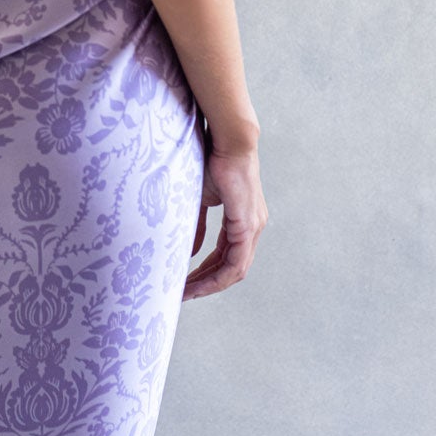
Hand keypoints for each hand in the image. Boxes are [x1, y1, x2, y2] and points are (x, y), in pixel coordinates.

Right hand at [184, 143, 267, 300]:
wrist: (227, 141)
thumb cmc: (213, 162)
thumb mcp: (201, 200)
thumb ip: (197, 227)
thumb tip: (191, 252)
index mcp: (243, 222)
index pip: (226, 257)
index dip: (207, 273)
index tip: (185, 283)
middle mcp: (253, 228)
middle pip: (231, 269)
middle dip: (206, 284)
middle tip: (182, 294)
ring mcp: (253, 228)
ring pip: (234, 271)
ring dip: (209, 284)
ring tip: (186, 293)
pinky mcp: (248, 226)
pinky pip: (235, 263)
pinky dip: (217, 277)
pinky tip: (198, 283)